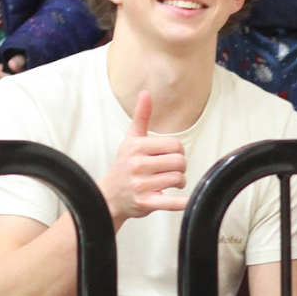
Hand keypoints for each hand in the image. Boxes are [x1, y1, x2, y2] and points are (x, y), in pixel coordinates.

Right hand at [96, 90, 187, 228]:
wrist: (108, 197)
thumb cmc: (124, 166)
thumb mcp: (130, 140)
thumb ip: (141, 117)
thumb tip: (145, 93)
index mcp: (137, 147)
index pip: (176, 145)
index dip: (178, 152)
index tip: (169, 156)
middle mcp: (137, 165)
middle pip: (180, 162)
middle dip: (180, 167)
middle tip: (170, 171)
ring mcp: (141, 185)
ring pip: (178, 179)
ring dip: (179, 182)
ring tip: (167, 183)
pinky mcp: (145, 202)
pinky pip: (171, 202)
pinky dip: (183, 203)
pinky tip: (188, 201)